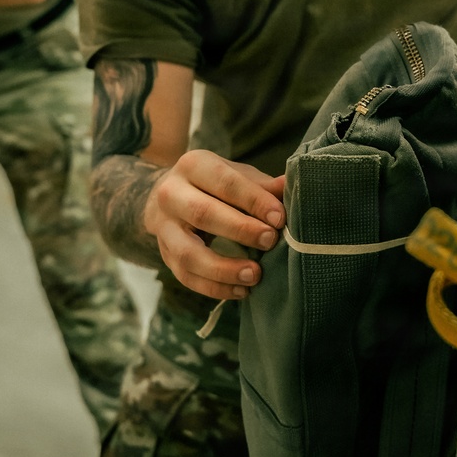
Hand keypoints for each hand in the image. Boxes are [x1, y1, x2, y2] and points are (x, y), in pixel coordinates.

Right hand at [144, 150, 286, 300]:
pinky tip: (241, 290)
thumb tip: (293, 187)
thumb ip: (264, 185)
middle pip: (202, 214)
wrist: (171, 196)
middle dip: (240, 230)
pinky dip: (214, 288)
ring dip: (223, 268)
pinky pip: (186, 277)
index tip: (279, 218)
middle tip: (270, 241)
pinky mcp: (164, 255)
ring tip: (255, 275)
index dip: (253, 200)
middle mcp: (171, 194)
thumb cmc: (215, 186)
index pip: (225, 182)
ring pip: (188, 253)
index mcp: (194, 165)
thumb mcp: (237, 175)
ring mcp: (163, 227)